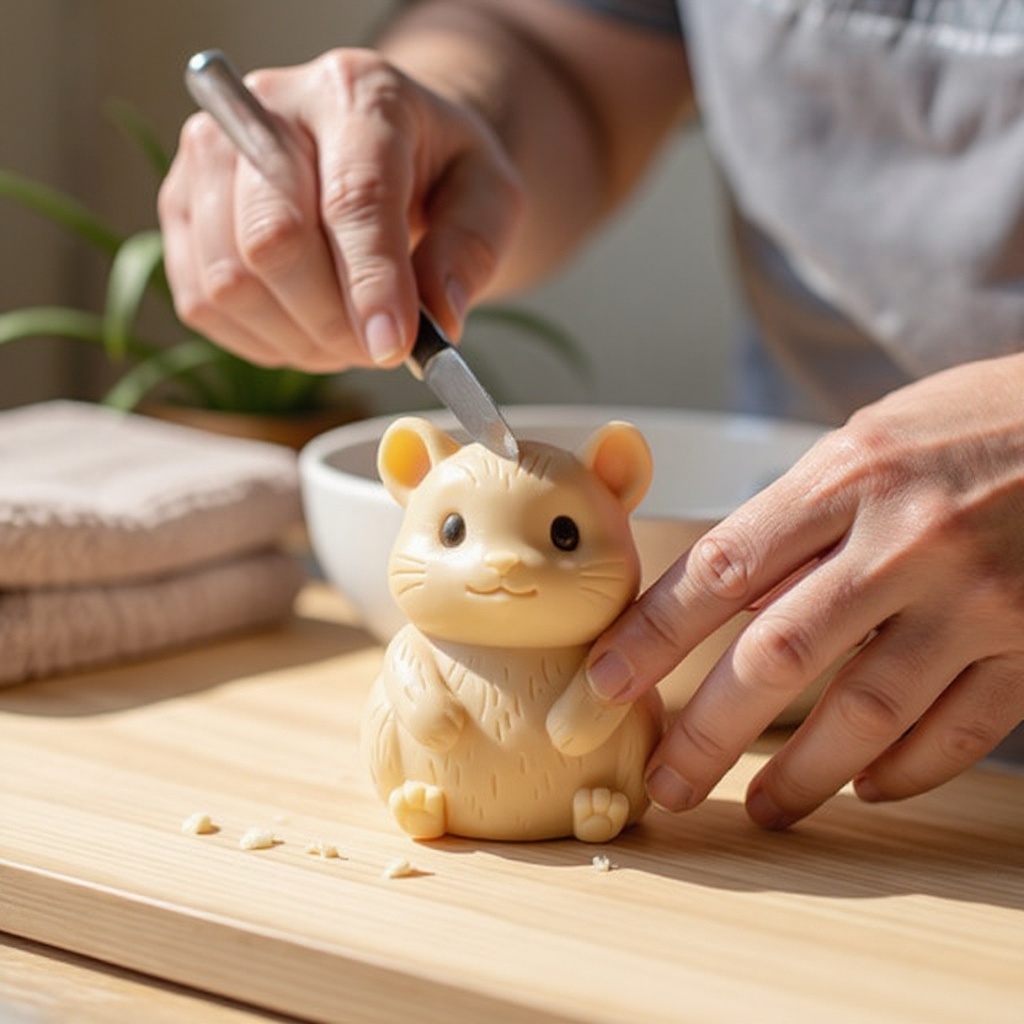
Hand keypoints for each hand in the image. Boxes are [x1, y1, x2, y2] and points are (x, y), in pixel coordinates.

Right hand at [158, 48, 522, 371]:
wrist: (384, 148)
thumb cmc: (439, 173)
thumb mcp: (489, 197)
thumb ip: (471, 252)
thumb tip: (436, 320)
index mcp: (356, 93)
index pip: (354, 197)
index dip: (371, 282)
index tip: (392, 347)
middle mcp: (266, 109)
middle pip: (273, 240)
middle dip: (332, 321)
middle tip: (379, 349)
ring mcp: (208, 159)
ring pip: (230, 280)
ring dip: (299, 337)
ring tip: (347, 334)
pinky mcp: (181, 210)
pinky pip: (204, 303)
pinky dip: (263, 338)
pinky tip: (306, 326)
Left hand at [586, 355, 1023, 826]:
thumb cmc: (978, 424)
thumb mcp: (871, 442)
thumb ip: (799, 513)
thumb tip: (720, 587)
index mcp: (849, 476)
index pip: (722, 568)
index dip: (652, 635)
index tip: (603, 684)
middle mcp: (906, 541)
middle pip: (778, 655)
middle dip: (708, 731)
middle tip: (666, 784)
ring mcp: (976, 599)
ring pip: (867, 712)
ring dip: (803, 774)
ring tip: (760, 810)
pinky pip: (961, 729)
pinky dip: (907, 769)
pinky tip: (867, 787)